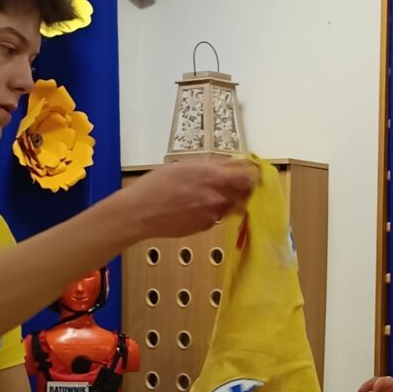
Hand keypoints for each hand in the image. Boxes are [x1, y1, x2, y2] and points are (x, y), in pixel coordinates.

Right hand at [122, 157, 257, 239]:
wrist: (140, 213)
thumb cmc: (157, 185)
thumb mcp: (185, 166)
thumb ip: (213, 166)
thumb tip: (233, 164)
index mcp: (212, 178)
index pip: (248, 177)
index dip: (251, 173)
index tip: (249, 170)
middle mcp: (217, 198)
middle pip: (244, 192)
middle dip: (241, 186)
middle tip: (232, 180)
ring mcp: (213, 215)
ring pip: (231, 205)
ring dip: (227, 198)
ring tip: (207, 192)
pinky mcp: (205, 227)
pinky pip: (217, 216)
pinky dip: (213, 210)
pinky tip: (195, 205)